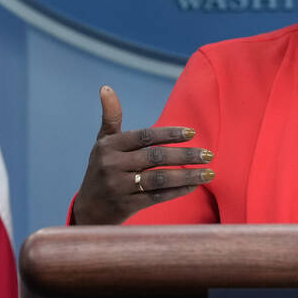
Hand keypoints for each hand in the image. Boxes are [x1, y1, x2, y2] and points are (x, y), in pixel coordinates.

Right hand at [71, 86, 214, 224]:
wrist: (88, 209)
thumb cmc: (101, 168)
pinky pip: (157, 197)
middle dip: (185, 155)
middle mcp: (112, 165)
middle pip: (155, 157)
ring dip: (187, 175)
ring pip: (159, 179)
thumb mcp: (102, 142)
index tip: (192, 132)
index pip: (144, 136)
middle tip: (208, 154)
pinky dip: (177, 191)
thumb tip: (106, 87)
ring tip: (208, 172)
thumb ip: (111, 116)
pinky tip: (194, 185)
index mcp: (109, 146)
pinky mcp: (127, 205)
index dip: (168, 134)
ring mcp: (119, 187)